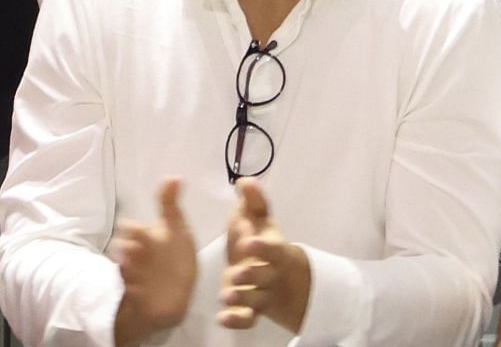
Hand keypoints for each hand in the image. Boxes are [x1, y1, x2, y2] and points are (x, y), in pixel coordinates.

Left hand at [113, 177, 196, 338]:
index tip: (150, 234)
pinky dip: (133, 277)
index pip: (128, 225)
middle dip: (134, 245)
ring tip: (150, 267)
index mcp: (140, 232)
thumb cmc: (178, 264)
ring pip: (124, 259)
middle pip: (124, 242)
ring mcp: (124, 268)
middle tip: (153, 252)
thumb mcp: (180, 229)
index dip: (137, 230)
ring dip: (132, 261)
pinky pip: (126, 276)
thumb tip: (172, 176)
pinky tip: (146, 280)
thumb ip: (170, 203)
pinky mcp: (124, 285)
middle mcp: (127, 248)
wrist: (164, 305)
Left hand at [218, 179, 310, 331]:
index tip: (248, 242)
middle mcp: (270, 273)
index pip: (274, 249)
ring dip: (243, 298)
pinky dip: (237, 320)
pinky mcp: (250, 310)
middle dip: (252, 276)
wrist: (277, 275)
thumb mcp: (259, 220)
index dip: (262, 247)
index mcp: (275, 249)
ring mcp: (261, 294)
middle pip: (266, 277)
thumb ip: (252, 201)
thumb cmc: (261, 241)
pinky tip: (223, 318)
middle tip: (236, 274)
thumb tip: (245, 179)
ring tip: (227, 295)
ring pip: (256, 300)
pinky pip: (247, 319)